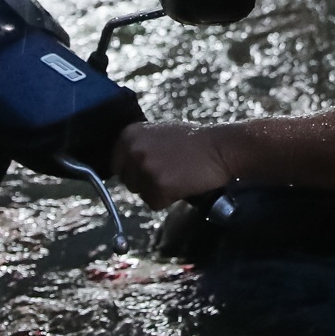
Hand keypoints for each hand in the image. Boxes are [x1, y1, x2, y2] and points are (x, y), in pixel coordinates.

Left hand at [111, 121, 236, 210]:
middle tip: (168, 171)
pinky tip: (181, 185)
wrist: (219, 148)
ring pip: (140, 193)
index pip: (116, 164)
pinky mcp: (158, 187)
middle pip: (127, 181)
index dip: (132, 169)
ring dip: (157, 190)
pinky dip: (168, 199)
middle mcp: (132, 150)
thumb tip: (124, 160)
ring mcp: (144, 169)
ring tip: (177, 176)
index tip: (147, 169)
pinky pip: (154, 203)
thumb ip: (139, 144)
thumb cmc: (192, 141)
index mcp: (129, 134)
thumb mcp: (159, 132)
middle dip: (144, 181)